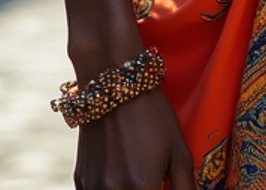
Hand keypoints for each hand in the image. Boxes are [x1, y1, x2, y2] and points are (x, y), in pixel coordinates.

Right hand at [74, 87, 193, 189]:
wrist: (114, 85)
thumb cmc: (152, 116)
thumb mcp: (179, 150)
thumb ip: (185, 187)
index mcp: (142, 187)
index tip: (162, 187)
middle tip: (154, 183)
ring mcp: (93, 188)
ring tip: (137, 179)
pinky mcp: (80, 180)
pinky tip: (120, 175)